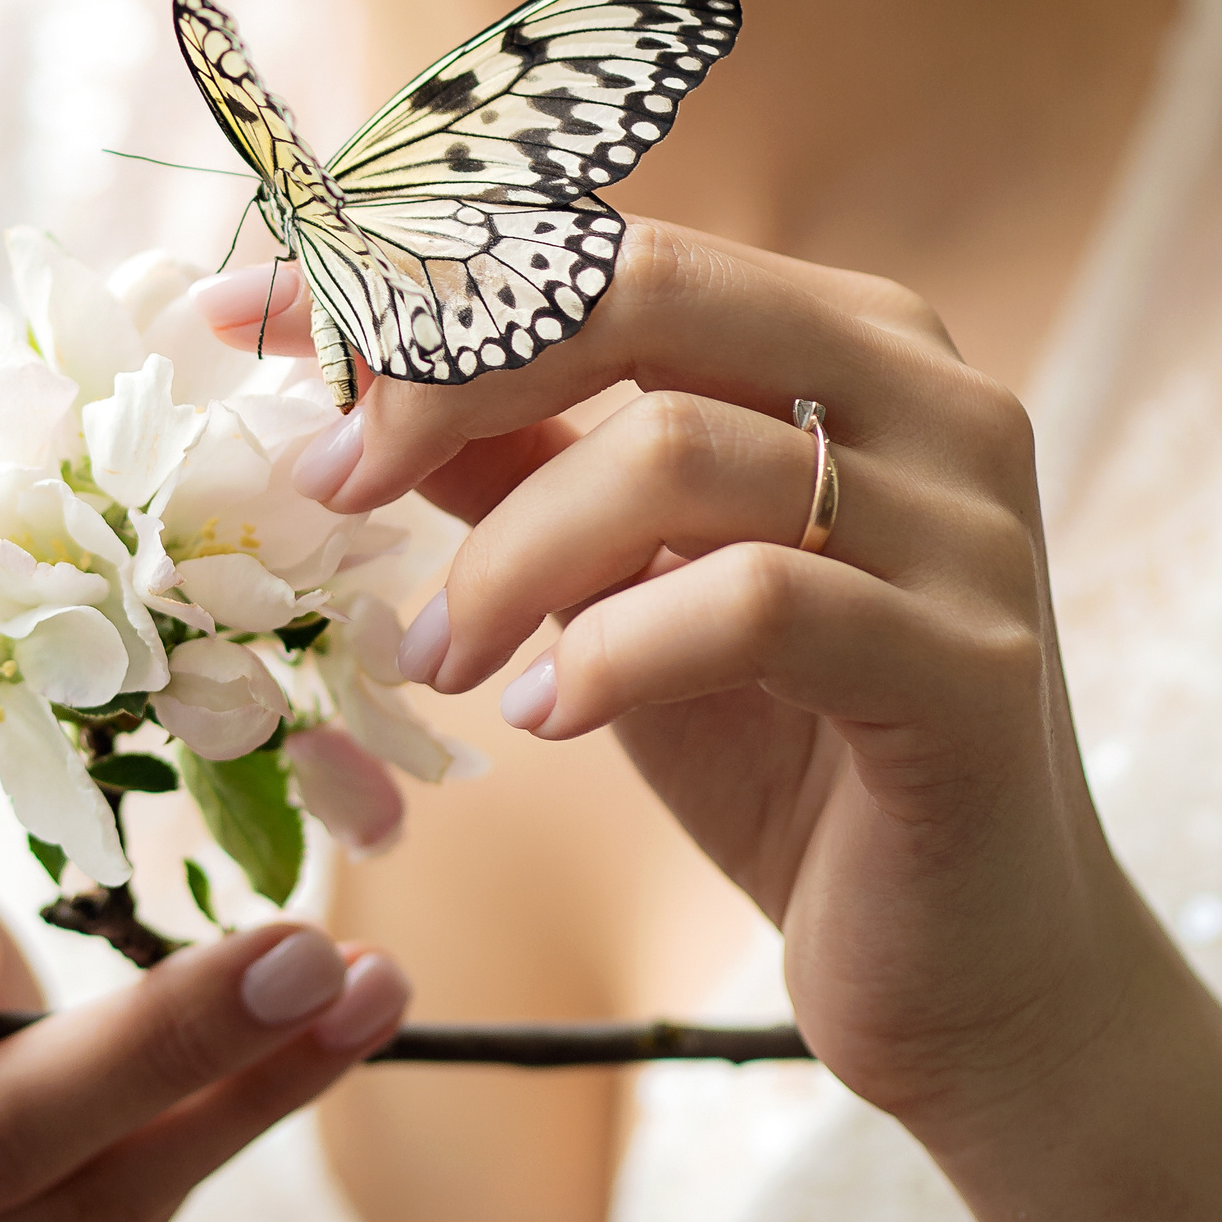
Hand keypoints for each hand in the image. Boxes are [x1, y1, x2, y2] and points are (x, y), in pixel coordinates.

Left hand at [202, 234, 1149, 1159]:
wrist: (978, 975)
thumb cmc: (793, 761)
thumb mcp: (625, 586)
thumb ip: (519, 465)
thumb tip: (338, 373)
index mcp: (851, 336)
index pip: (606, 246)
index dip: (415, 273)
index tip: (242, 321)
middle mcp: (929, 394)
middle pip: (646, 290)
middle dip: (450, 375)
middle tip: (331, 485)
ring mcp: (968, 524)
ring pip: (681, 450)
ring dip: (511, 557)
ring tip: (438, 656)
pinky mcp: (972, 666)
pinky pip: (757, 606)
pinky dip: (612, 652)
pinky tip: (544, 715)